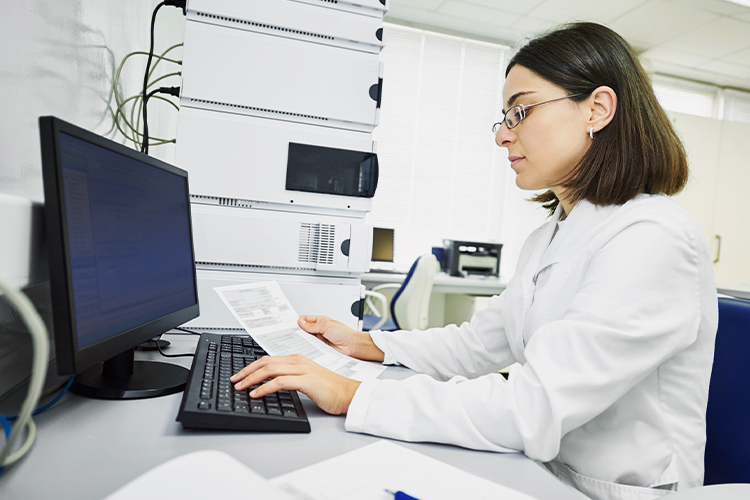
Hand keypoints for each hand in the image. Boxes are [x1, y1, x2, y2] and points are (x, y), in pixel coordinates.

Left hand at [229, 354, 359, 414]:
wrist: (348, 394)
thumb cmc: (331, 390)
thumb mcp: (307, 380)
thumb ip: (292, 378)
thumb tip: (272, 385)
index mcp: (298, 359)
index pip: (269, 359)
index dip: (251, 367)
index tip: (240, 375)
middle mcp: (298, 361)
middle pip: (265, 362)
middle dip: (246, 371)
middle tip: (234, 380)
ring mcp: (302, 369)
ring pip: (269, 369)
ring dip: (251, 378)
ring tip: (240, 387)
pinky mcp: (305, 380)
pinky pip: (279, 382)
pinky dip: (264, 387)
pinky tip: (256, 393)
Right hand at [298, 315, 384, 361]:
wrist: (353, 346)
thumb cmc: (345, 334)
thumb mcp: (327, 326)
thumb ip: (312, 325)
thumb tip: (300, 322)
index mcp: (320, 321)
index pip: (305, 319)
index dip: (298, 321)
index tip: (291, 325)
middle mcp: (319, 330)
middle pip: (304, 330)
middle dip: (299, 332)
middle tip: (292, 334)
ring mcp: (319, 340)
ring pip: (306, 340)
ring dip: (304, 341)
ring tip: (299, 341)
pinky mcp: (320, 348)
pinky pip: (311, 348)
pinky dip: (308, 348)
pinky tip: (306, 348)